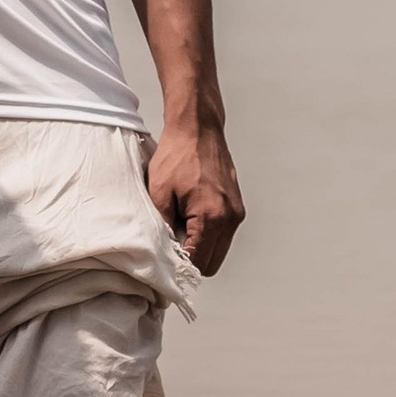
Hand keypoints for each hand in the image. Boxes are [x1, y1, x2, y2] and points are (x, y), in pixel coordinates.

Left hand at [148, 119, 243, 277]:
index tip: (165, 260)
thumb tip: (162, 253)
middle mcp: (229, 218)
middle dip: (191, 260)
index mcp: (211, 218)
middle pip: (212, 264)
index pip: (198, 263)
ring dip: (200, 247)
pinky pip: (224, 234)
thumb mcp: (158, 193)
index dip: (180, 267)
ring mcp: (236, 212)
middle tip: (170, 244)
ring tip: (179, 226)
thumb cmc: (177, 156)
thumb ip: (161, 228)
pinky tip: (190, 216)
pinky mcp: (237, 206)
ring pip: (219, 251)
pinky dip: (208, 234)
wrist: (198, 129)